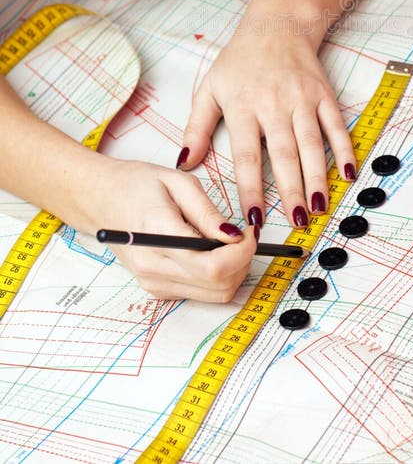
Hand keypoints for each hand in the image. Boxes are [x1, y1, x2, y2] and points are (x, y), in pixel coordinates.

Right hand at [87, 157, 256, 301]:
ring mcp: (154, 283)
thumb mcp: (177, 182)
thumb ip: (207, 212)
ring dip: (233, 271)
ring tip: (228, 241)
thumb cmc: (135, 185)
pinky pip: (200, 292)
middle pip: (218, 286)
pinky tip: (211, 250)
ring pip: (214, 295)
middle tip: (244, 235)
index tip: (250, 232)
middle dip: (242, 262)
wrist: (99, 199)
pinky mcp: (156, 288)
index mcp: (158, 236)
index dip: (242, 253)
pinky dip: (216, 276)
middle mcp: (154, 268)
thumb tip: (234, 236)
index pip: (212, 266)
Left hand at [179, 21, 356, 228]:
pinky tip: (347, 173)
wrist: (277, 24)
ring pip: (311, 144)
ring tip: (319, 208)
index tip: (253, 218)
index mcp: (243, 107)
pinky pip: (335, 126)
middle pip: (284, 155)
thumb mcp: (209, 88)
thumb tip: (185, 163)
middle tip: (296, 222)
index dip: (251, 188)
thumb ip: (196, 128)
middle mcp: (274, 104)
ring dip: (317, 178)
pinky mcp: (323, 94)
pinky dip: (344, 149)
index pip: (246, 156)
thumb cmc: (240, 60)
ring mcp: (302, 99)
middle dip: (291, 191)